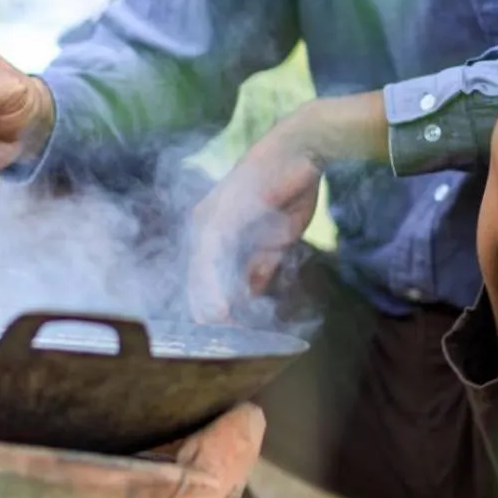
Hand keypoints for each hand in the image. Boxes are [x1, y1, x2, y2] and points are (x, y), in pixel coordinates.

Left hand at [189, 111, 323, 323]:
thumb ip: (259, 267)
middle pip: (195, 280)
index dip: (209, 306)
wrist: (301, 151)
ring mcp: (209, 221)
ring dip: (207, 309)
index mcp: (215, 230)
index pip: (203, 276)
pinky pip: (210, 260)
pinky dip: (214, 289)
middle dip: (205, 314)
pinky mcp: (219, 217)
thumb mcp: (275, 241)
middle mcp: (204, 225)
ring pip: (199, 275)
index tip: (218, 336)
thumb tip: (249, 297)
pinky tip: (219, 314)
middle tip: (215, 347)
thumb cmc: (289, 189)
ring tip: (215, 338)